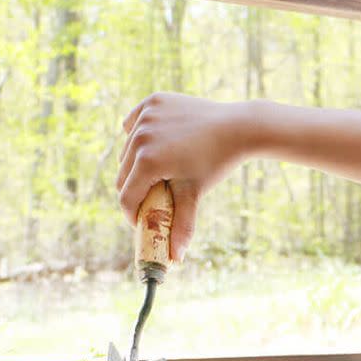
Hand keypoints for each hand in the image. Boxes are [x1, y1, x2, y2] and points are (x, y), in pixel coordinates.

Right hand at [117, 93, 246, 260]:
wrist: (237, 127)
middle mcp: (140, 136)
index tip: (140, 221)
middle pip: (123, 174)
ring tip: (157, 172)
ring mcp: (145, 116)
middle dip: (135, 190)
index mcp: (148, 161)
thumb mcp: (195, 193)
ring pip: (127, 150)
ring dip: (135, 164)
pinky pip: (134, 124)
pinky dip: (139, 136)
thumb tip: (176, 258)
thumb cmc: (216, 162)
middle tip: (151, 198)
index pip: (126, 196)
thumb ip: (182, 226)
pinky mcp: (152, 101)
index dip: (132, 214)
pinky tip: (153, 145)